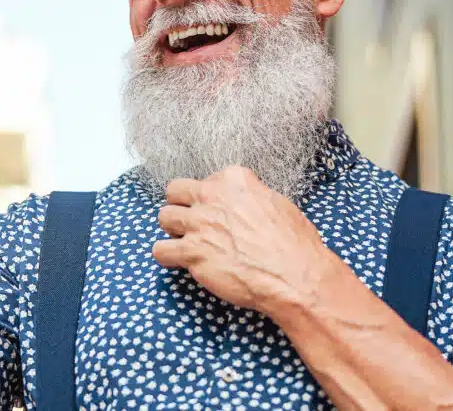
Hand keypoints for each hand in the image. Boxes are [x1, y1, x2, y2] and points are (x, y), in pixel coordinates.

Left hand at [152, 166, 338, 313]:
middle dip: (181, 206)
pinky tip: (179, 262)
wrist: (292, 274)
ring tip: (186, 243)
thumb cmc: (293, 243)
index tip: (219, 213)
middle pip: (175, 191)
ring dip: (173, 230)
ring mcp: (199, 223)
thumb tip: (242, 207)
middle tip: (192, 223)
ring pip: (164, 217)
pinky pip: (160, 250)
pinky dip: (167, 256)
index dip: (210, 199)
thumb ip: (250, 197)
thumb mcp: (275, 203)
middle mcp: (212, 195)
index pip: (206, 180)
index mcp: (234, 179)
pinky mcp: (192, 251)